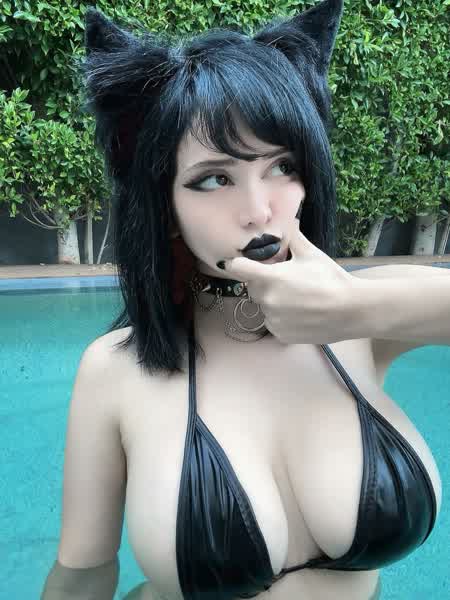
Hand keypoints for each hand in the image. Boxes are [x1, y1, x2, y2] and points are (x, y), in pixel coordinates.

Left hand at [221, 218, 358, 343]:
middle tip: (286, 281)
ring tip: (298, 299)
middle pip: (253, 288)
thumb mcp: (311, 254)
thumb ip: (293, 236)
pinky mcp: (280, 335)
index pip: (237, 268)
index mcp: (270, 278)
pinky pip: (273, 323)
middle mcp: (267, 300)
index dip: (237, 264)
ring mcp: (273, 320)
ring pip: (264, 307)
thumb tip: (287, 219)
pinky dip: (282, 319)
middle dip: (264, 283)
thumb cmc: (331, 279)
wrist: (352, 310)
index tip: (241, 263)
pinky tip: (300, 314)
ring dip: (273, 302)